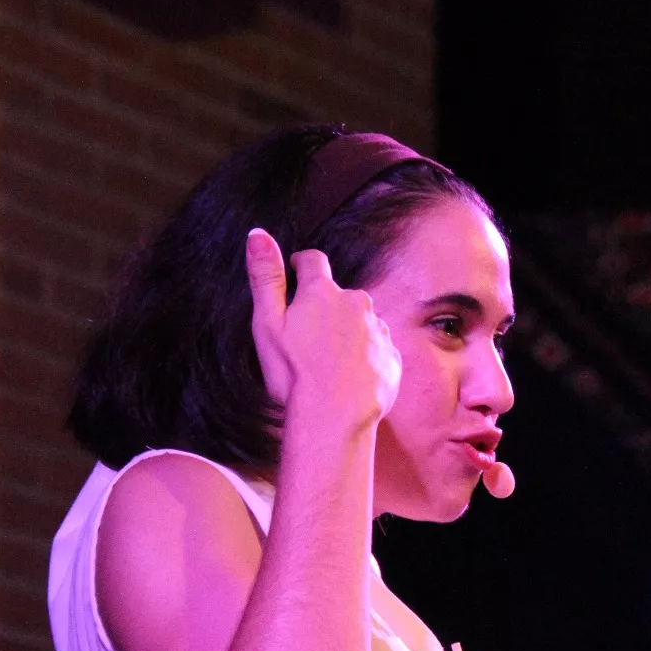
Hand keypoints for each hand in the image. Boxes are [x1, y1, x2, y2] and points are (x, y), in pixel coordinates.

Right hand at [245, 228, 400, 428]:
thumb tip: (258, 234)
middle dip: (326, 305)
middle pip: (340, 295)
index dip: (302, 265)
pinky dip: (365, 357)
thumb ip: (265, 276)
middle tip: (308, 333)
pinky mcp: (392, 357)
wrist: (335, 416)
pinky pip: (377, 349)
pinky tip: (349, 376)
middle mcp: (358, 304)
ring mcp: (379, 330)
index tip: (296, 273)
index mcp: (323, 292)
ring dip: (347, 332)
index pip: (314, 261)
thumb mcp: (267, 322)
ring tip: (329, 360)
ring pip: (361, 322)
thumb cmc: (294, 371)